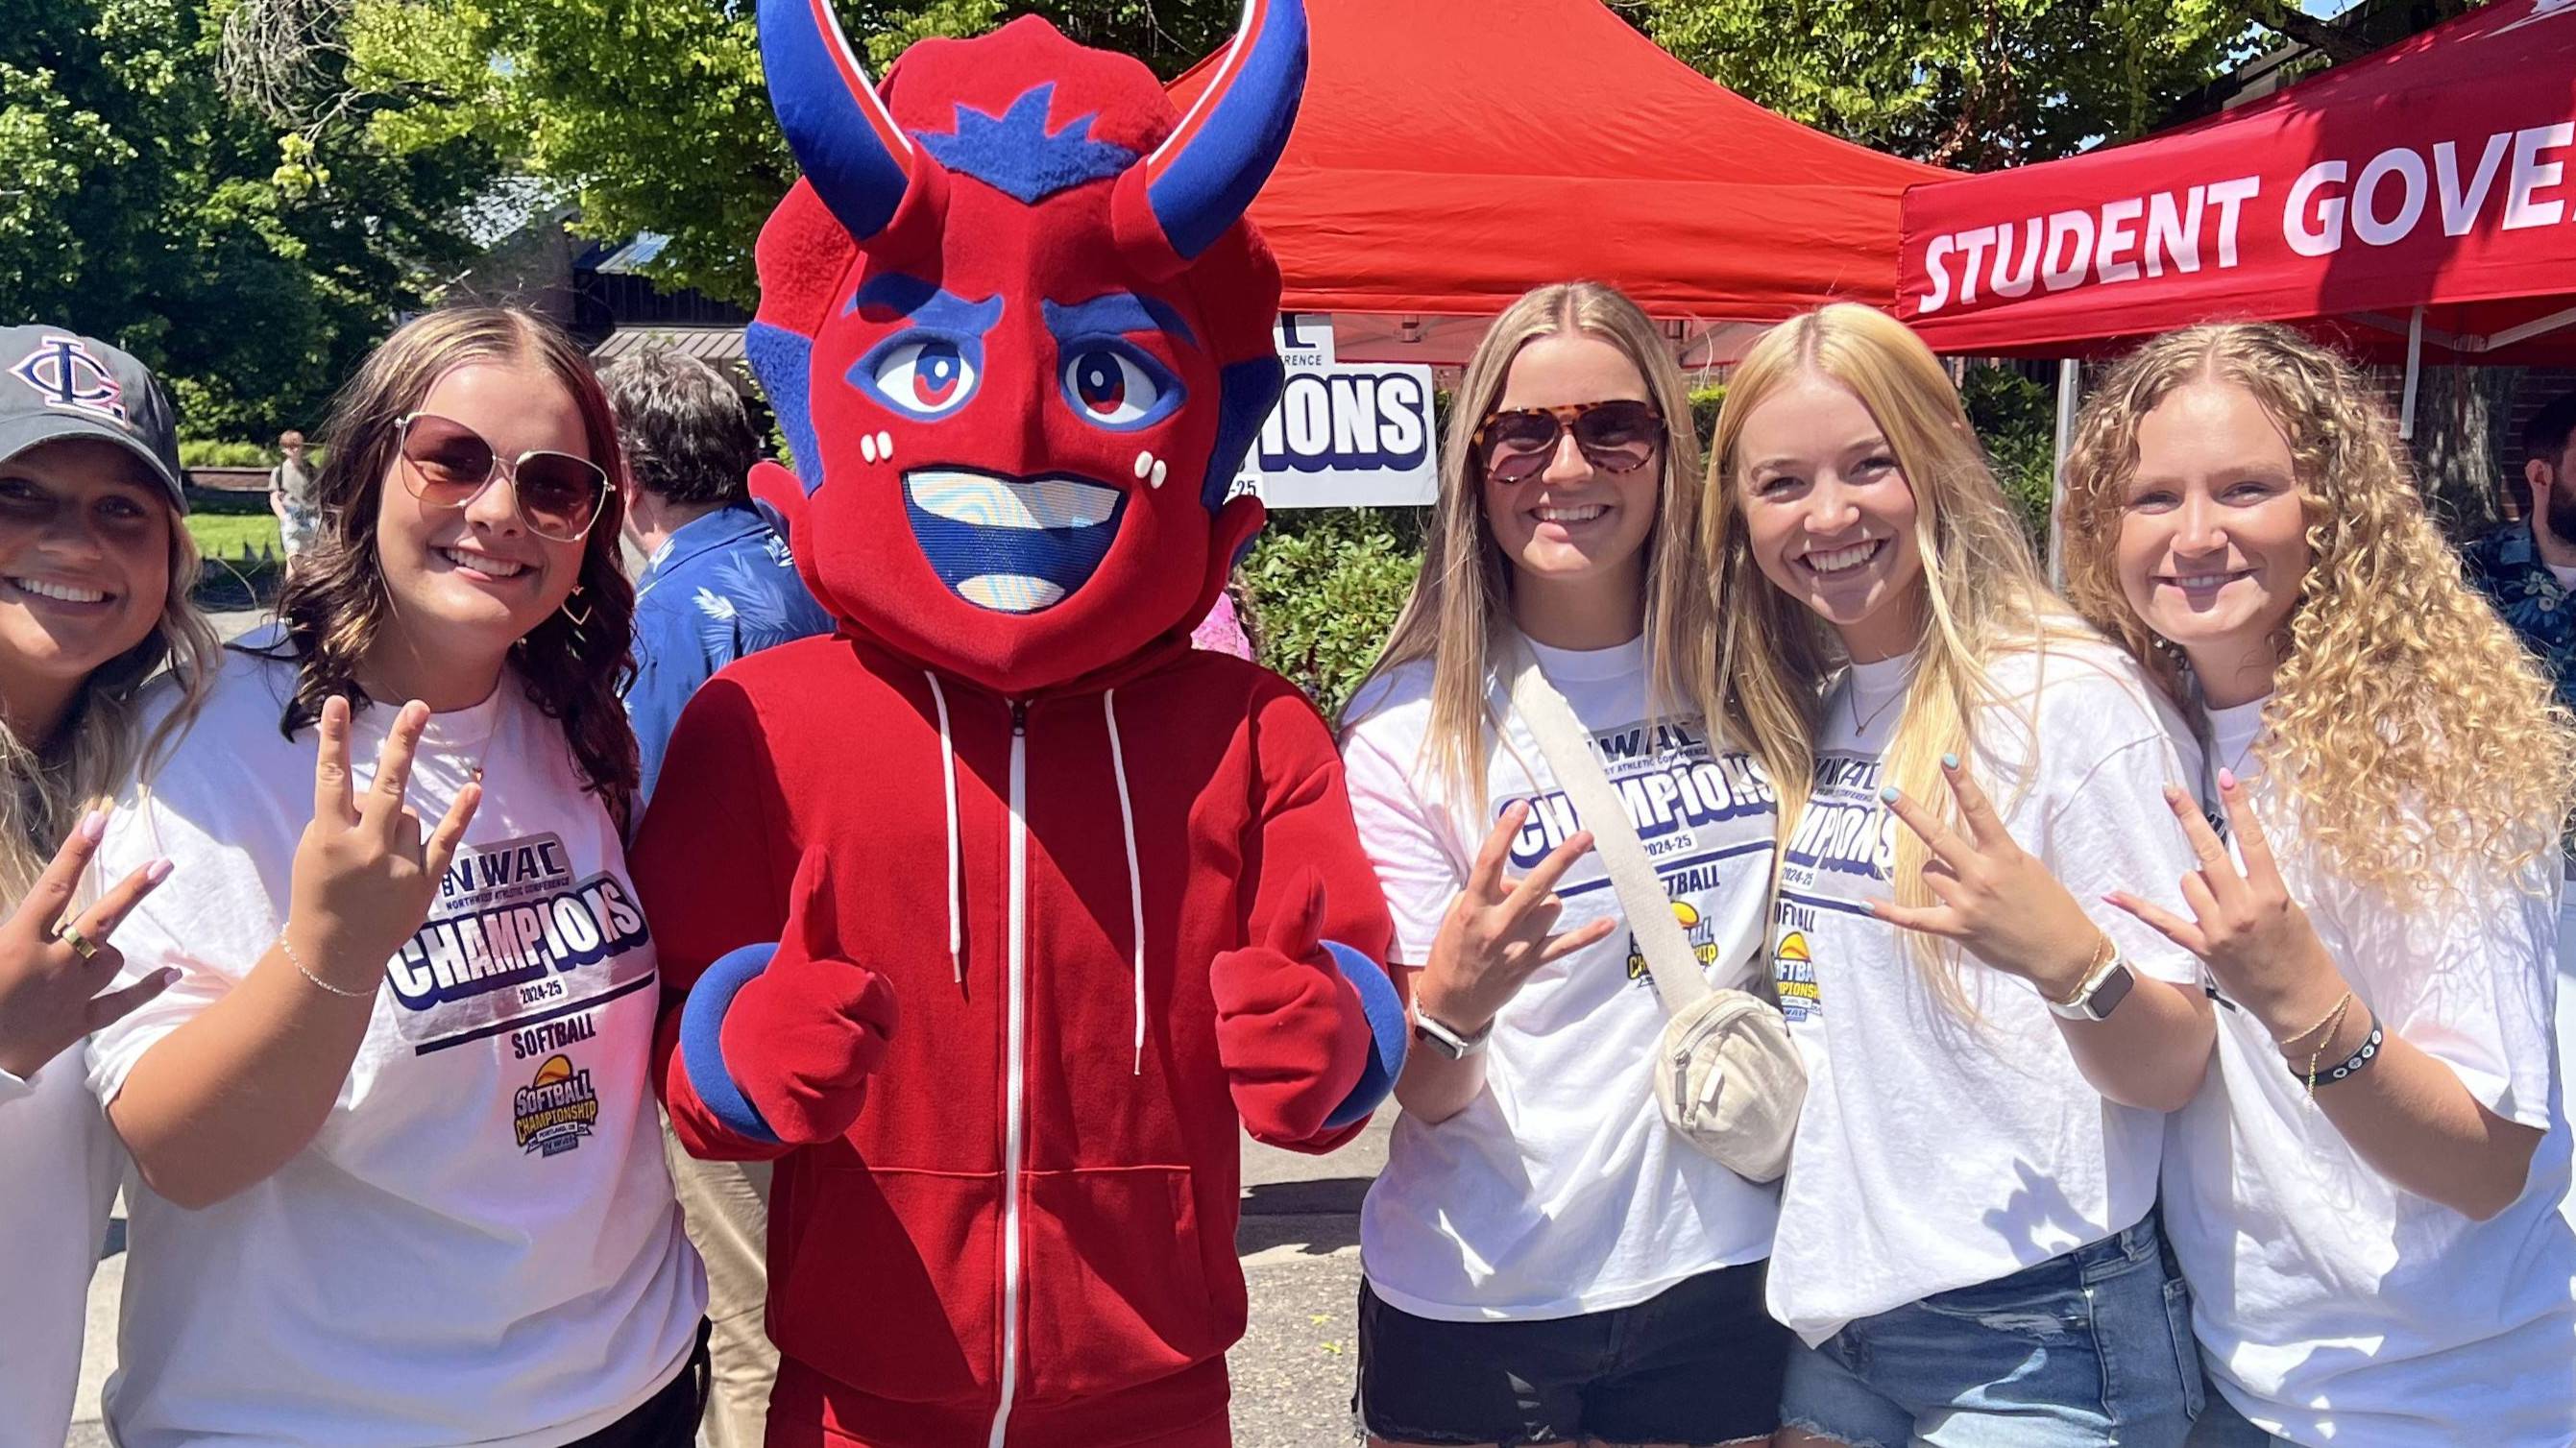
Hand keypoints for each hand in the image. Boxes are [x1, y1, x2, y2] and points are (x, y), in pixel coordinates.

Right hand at [0, 812, 179, 1077]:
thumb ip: (7, 928)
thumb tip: (31, 909)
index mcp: (17, 942)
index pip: (54, 887)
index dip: (77, 851)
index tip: (100, 820)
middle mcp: (52, 963)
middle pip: (102, 918)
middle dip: (134, 889)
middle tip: (164, 863)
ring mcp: (71, 995)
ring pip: (110, 958)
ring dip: (105, 950)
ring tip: (86, 954)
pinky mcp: (79, 1024)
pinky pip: (123, 1003)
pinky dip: (148, 989)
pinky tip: (173, 974)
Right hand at [286, 696, 479, 992]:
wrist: (337, 953)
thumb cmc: (322, 893)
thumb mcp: (314, 851)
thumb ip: (339, 816)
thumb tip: (370, 789)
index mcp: (330, 837)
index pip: (330, 778)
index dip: (334, 739)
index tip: (338, 701)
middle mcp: (366, 847)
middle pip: (387, 785)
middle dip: (403, 744)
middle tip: (419, 706)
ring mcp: (398, 863)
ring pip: (409, 813)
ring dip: (395, 823)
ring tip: (375, 857)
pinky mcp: (424, 879)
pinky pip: (447, 838)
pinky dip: (461, 813)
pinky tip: (475, 786)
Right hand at [722, 859, 896, 1144]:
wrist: (743, 1055)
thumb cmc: (792, 997)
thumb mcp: (806, 950)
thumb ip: (813, 904)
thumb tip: (818, 851)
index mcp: (802, 984)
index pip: (876, 996)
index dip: (874, 1003)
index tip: (847, 1000)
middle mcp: (787, 1027)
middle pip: (872, 1043)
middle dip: (865, 1040)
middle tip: (831, 1032)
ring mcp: (786, 1076)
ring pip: (858, 1077)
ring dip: (852, 1073)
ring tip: (819, 1059)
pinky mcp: (792, 1120)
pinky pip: (843, 1115)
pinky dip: (838, 1106)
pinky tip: (810, 1090)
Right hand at [1412, 802, 1613, 1035]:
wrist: (1451, 1002)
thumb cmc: (1452, 950)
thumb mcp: (1455, 914)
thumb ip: (1484, 892)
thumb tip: (1517, 878)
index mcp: (1472, 907)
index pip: (1489, 863)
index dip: (1505, 833)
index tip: (1521, 806)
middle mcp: (1496, 924)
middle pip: (1535, 885)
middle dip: (1562, 858)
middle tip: (1585, 836)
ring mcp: (1517, 945)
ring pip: (1552, 906)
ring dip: (1546, 902)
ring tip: (1525, 916)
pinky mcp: (1531, 962)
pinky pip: (1566, 944)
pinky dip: (1587, 934)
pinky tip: (1609, 923)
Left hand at [1871, 756, 2104, 998]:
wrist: (2061, 951)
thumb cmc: (2049, 904)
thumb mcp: (2027, 866)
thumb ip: (1995, 851)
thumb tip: (1966, 840)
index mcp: (2004, 855)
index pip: (1979, 811)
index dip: (1962, 783)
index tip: (1946, 759)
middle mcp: (1982, 875)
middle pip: (1938, 837)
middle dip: (1912, 813)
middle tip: (1889, 793)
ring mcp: (1967, 902)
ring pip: (1929, 871)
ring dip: (1935, 870)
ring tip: (1957, 882)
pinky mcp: (1957, 928)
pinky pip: (1915, 919)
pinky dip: (1890, 912)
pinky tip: (1866, 903)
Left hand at [2106, 771, 2343, 1040]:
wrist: (2303, 1000)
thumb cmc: (2303, 953)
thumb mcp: (2290, 909)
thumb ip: (2259, 884)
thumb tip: (2225, 864)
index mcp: (2272, 892)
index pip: (2253, 839)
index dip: (2239, 805)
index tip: (2225, 776)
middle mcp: (2243, 906)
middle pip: (2208, 851)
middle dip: (2189, 817)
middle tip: (2170, 790)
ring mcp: (2220, 928)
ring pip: (2190, 882)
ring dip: (2198, 883)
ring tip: (2222, 905)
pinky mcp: (2203, 948)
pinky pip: (2163, 921)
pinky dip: (2138, 906)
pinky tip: (2113, 892)